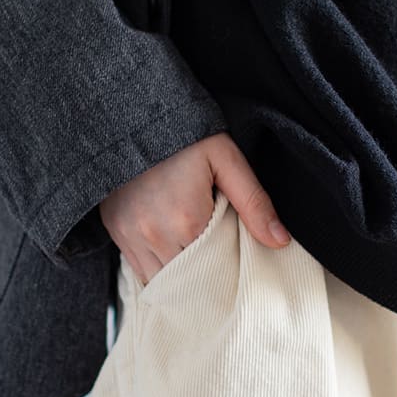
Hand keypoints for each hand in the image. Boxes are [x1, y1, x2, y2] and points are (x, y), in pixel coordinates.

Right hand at [99, 132, 290, 286]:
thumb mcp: (227, 160)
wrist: (135, 115)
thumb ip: (254, 203)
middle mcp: (154, 235)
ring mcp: (130, 235)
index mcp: (186, 220)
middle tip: (219, 268)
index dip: (225, 272)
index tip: (235, 268)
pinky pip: (139, 269)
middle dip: (203, 278)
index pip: (212, 271)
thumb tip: (281, 242)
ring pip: (160, 280)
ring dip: (178, 277)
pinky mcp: (116, 231)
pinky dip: (158, 267)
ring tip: (196, 262)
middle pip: (186, 280)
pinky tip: (173, 254)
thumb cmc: (187, 136)